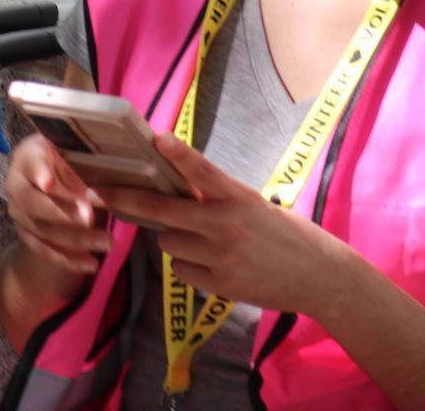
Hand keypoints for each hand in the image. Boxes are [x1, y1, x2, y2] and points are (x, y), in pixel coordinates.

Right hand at [3, 132, 110, 278]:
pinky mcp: (27, 233)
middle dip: (61, 212)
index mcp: (28, 155)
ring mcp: (19, 212)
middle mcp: (15, 184)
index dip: (39, 172)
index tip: (48, 182)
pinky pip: (44, 250)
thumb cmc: (69, 158)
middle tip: (89, 217)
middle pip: (31, 201)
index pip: (31, 162)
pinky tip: (91, 263)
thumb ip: (77, 170)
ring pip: (42, 229)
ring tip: (106, 242)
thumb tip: (88, 194)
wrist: (55, 175)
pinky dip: (68, 259)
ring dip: (75, 239)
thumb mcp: (76, 154)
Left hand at [96, 131, 352, 315]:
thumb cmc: (286, 235)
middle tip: (104, 194)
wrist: (320, 276)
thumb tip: (177, 192)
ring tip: (205, 243)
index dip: (179, 155)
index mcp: (239, 197)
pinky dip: (189, 267)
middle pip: (162, 211)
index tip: (158, 139)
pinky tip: (215, 267)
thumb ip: (219, 198)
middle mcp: (227, 224)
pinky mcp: (220, 284)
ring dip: (176, 241)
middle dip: (129, 202)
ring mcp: (221, 256)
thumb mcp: (256, 206)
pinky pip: (181, 271)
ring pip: (168, 243)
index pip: (203, 171)